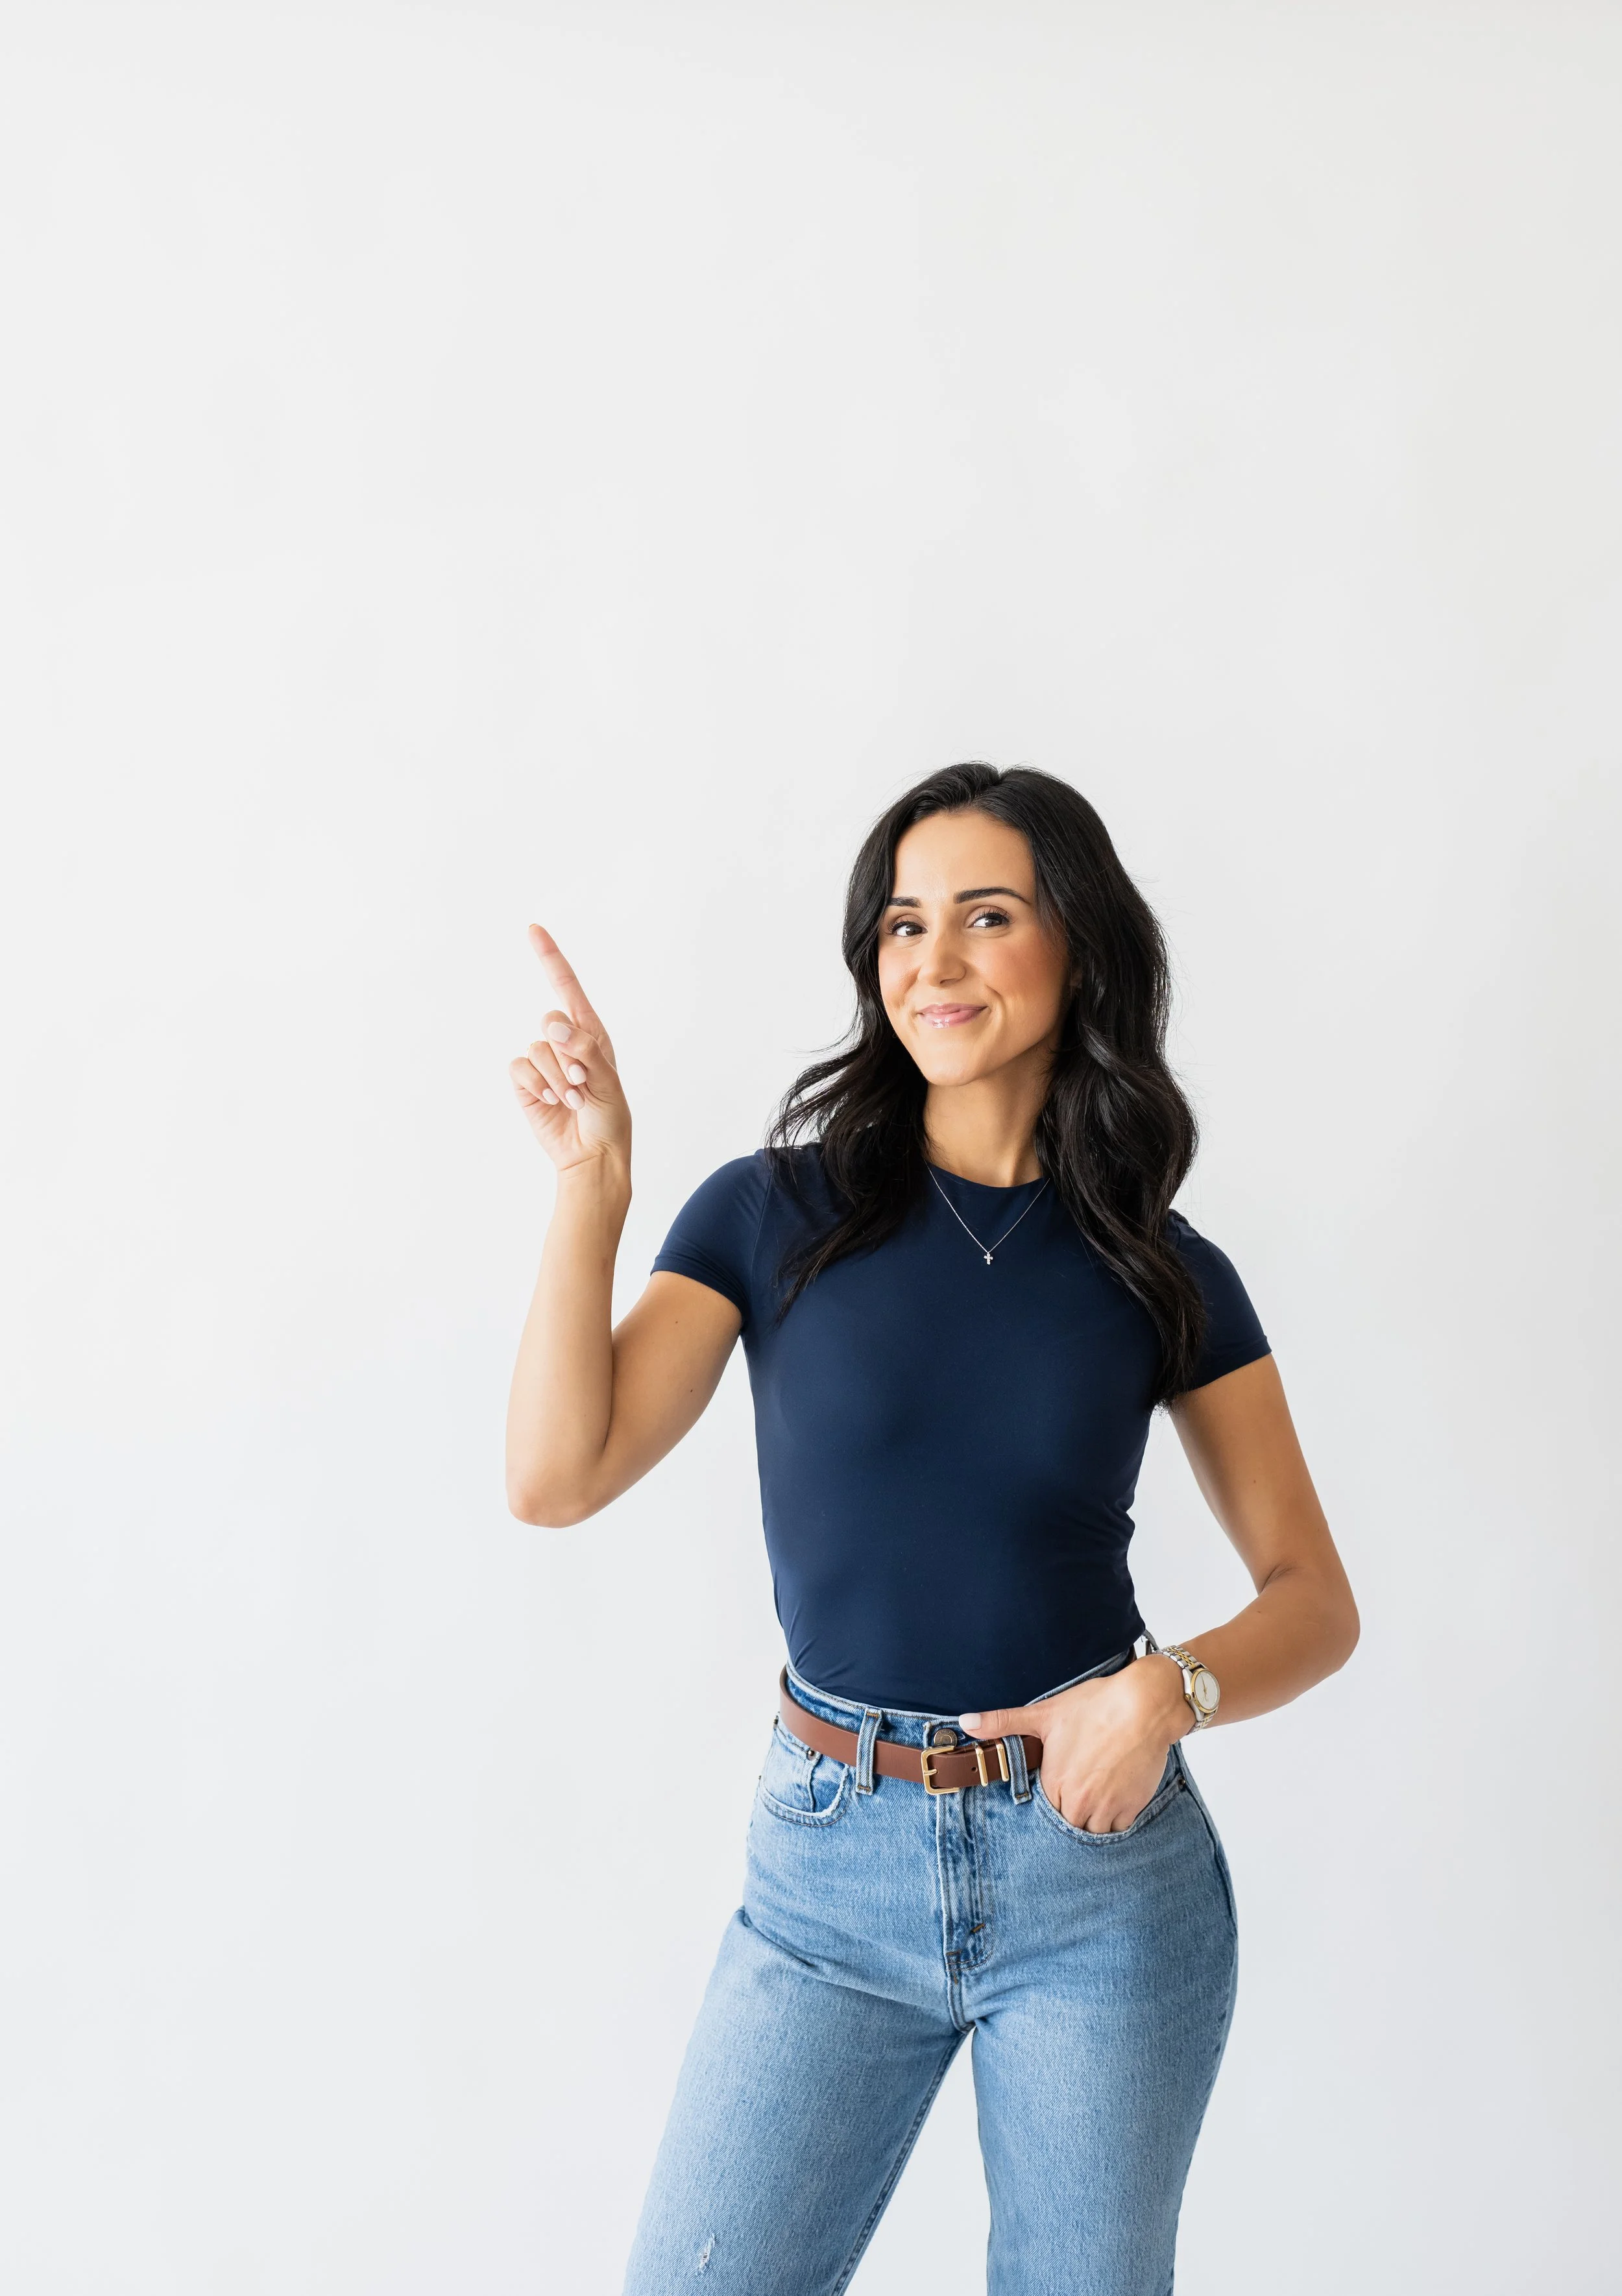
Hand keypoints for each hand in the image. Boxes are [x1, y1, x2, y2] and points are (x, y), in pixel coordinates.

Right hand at [508, 924, 631, 1177]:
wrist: (592, 1153)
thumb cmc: (609, 1117)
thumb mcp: (607, 1082)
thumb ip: (584, 1050)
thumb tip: (553, 1025)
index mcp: (590, 1033)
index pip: (567, 987)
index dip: (549, 957)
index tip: (533, 928)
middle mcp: (564, 1041)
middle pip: (549, 1020)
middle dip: (567, 1054)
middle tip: (582, 1083)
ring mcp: (543, 1061)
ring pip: (536, 1049)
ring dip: (556, 1078)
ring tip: (572, 1099)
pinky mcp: (526, 1082)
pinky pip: (520, 1068)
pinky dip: (536, 1086)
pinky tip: (552, 1101)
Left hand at [960, 1656, 1187, 1832]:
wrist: (1144, 1705)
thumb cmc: (1094, 1706)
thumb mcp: (1044, 1712)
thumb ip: (1003, 1721)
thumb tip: (965, 1722)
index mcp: (1055, 1784)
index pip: (1044, 1813)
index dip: (1048, 1802)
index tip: (1056, 1792)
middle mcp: (1079, 1802)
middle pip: (1068, 1826)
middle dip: (1069, 1814)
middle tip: (1075, 1797)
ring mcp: (1108, 1808)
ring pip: (1093, 1832)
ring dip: (1091, 1822)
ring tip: (1093, 1800)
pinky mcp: (1132, 1808)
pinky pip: (1119, 1830)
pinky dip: (1114, 1821)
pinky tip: (1113, 1801)